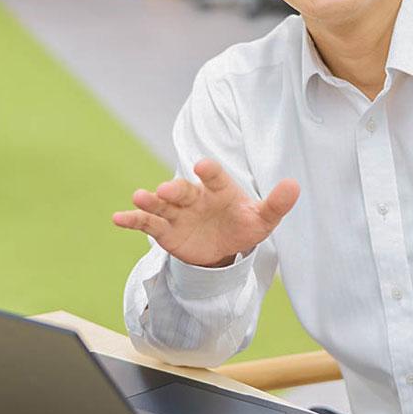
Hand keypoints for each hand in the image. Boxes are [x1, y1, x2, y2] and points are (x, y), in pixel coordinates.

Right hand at [112, 159, 298, 267]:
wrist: (224, 247)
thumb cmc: (243, 225)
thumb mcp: (262, 219)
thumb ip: (276, 204)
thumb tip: (295, 185)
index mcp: (219, 189)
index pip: (215, 176)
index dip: (210, 171)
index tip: (203, 167)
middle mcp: (195, 197)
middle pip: (183, 190)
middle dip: (174, 189)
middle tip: (166, 190)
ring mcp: (177, 212)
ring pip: (161, 204)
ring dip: (149, 200)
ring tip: (138, 198)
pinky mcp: (164, 230)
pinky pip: (146, 223)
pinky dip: (132, 220)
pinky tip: (117, 218)